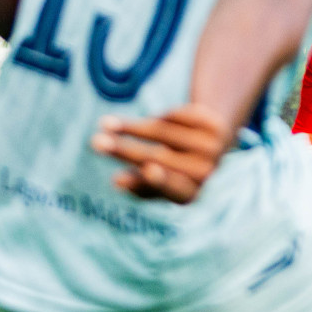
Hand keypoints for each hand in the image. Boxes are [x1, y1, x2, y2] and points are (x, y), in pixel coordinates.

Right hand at [92, 105, 233, 203]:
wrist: (214, 149)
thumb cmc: (177, 174)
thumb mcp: (160, 187)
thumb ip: (142, 187)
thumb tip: (118, 181)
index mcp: (195, 195)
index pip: (177, 189)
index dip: (163, 181)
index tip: (148, 169)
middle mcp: (208, 172)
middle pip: (159, 157)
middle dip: (124, 149)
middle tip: (95, 142)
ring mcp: (215, 147)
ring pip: (165, 132)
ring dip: (131, 127)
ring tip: (104, 123)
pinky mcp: (216, 124)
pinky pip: (178, 116)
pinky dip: (161, 117)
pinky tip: (154, 121)